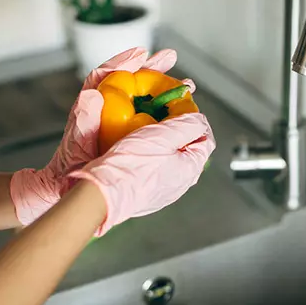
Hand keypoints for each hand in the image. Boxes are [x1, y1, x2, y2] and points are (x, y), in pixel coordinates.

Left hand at [9, 47, 195, 225]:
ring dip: (163, 87)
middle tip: (170, 58)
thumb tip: (90, 95)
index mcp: (91, 106)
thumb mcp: (77, 144)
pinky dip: (164, 111)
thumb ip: (83, 121)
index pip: (106, 76)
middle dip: (151, 68)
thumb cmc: (73, 166)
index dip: (123, 63)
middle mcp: (105, 108)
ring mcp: (118, 120)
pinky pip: (148, 116)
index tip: (141, 53)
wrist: (72, 185)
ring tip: (185, 83)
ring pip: (142, 97)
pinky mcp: (127, 132)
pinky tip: (180, 111)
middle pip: (130, 81)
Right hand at [67, 112, 214, 235]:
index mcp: (190, 170)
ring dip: (160, 142)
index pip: (206, 140)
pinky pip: (152, 169)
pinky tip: (134, 147)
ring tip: (146, 129)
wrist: (100, 194)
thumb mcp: (165, 134)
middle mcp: (179, 184)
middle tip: (162, 117)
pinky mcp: (144, 193)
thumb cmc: (131, 166)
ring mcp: (162, 191)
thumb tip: (199, 120)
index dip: (196, 121)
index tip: (183, 110)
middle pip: (187, 149)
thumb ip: (188, 124)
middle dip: (177, 130)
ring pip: (168, 159)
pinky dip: (147, 155)